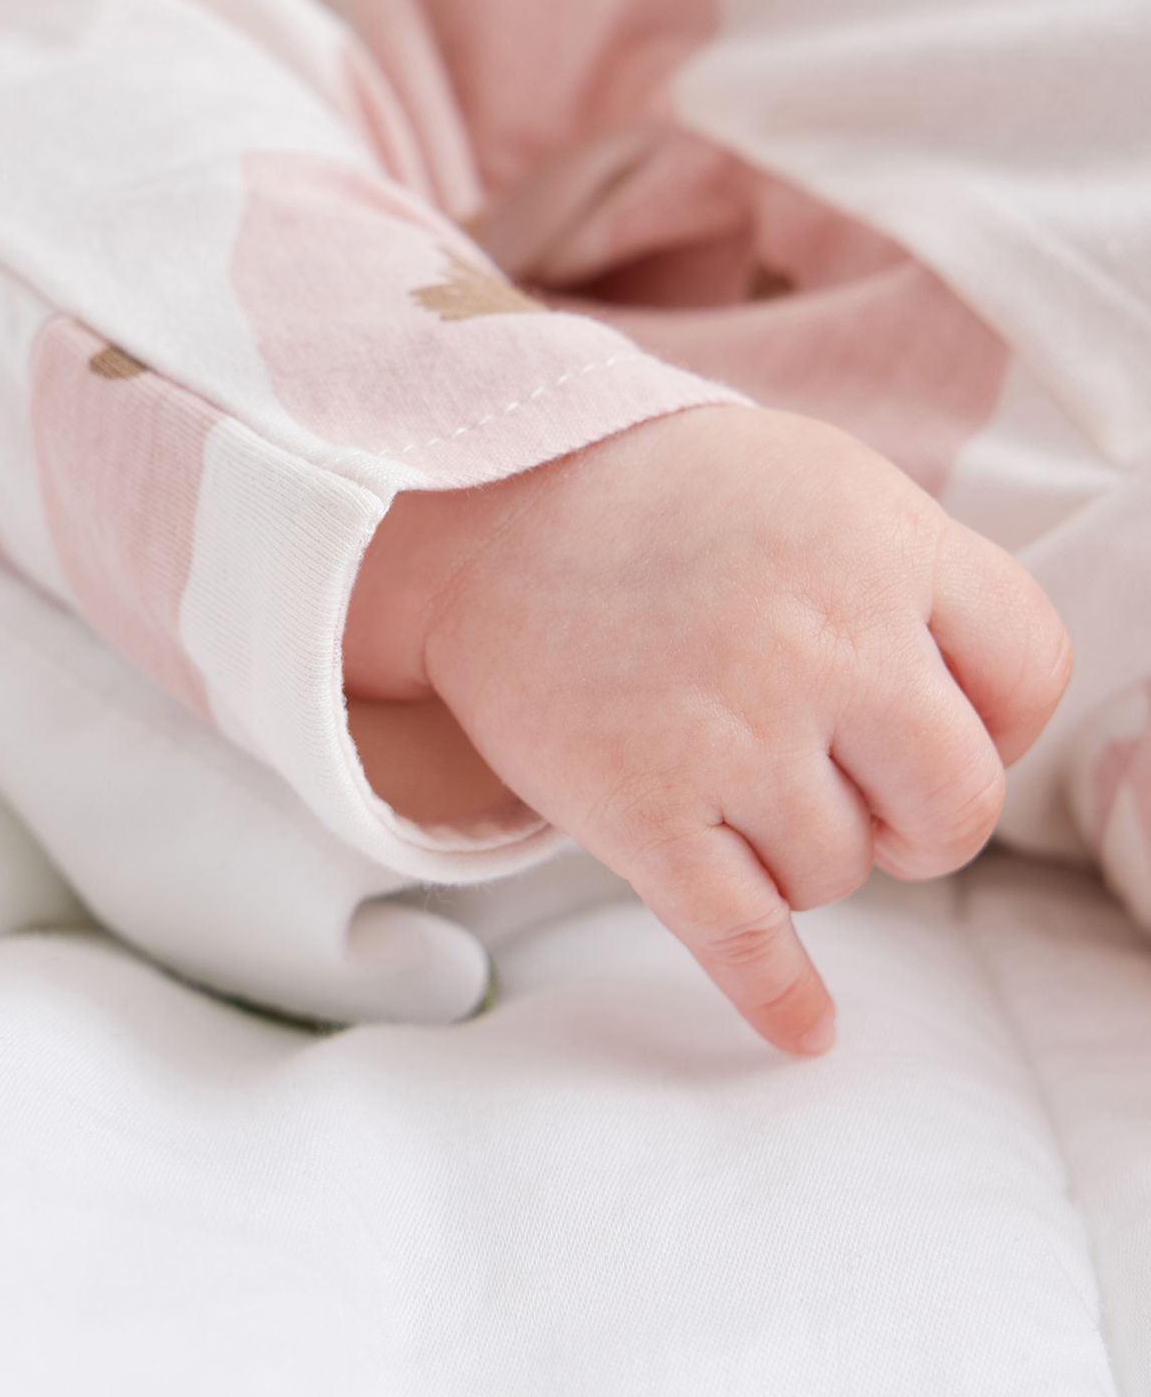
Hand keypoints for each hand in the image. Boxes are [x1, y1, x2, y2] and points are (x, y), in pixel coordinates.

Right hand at [344, 406, 1072, 1054]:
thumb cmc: (662, 498)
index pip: (1030, 674)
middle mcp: (823, 643)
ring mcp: (732, 734)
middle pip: (958, 804)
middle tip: (869, 800)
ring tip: (732, 781)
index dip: (999, 721)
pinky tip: (805, 1029)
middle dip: (924, 824)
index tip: (950, 731)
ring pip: (839, 874)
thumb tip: (980, 708)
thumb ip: (914, 580)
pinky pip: (744, 939)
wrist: (482, 510)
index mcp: (881, 546)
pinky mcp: (643, 811)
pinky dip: (779, 996)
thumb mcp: (819, 484)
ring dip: (802, 854)